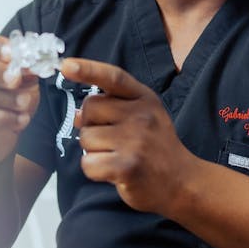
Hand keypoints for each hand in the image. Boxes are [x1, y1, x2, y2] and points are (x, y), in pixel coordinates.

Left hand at [60, 58, 197, 213]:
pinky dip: (94, 171)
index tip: (66, 66)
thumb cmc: (156, 147)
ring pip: (85, 138)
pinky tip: (113, 172)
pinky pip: (88, 163)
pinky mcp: (127, 167)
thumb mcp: (145, 116)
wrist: (182, 181)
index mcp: (145, 99)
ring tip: (117, 156)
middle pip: (90, 109)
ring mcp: (135, 141)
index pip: (113, 77)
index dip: (88, 69)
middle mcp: (141, 115)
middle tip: (112, 139)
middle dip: (91, 125)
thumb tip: (76, 115)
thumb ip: (113, 108)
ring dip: (93, 150)